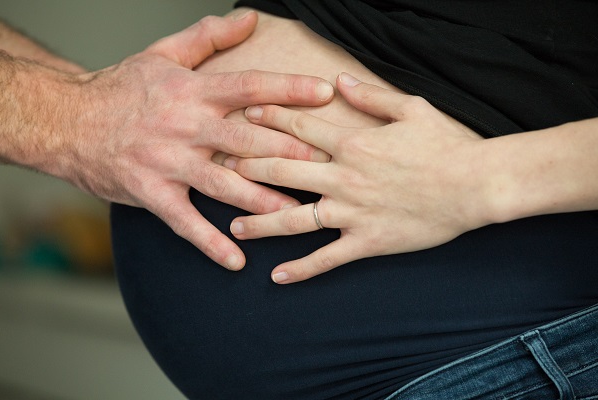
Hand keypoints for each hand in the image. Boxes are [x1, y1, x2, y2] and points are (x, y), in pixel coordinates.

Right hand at [63, 11, 333, 269]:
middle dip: (289, 151)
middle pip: (247, 139)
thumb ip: (208, 36)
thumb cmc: (121, 88)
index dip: (289, 89)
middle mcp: (186, 126)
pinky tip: (236, 260)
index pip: (250, 86)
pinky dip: (210, 243)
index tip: (326, 93)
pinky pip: (185, 222)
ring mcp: (169, 162)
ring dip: (262, 201)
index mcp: (194, 91)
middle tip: (326, 164)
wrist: (67, 120)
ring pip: (225, 183)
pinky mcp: (152, 193)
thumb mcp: (163, 53)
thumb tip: (249, 19)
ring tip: (297, 216)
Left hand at [225, 73, 487, 282]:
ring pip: (294, 218)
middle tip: (220, 168)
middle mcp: (343, 177)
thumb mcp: (411, 109)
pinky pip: (326, 259)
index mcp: (353, 143)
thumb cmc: (446, 145)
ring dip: (261, 222)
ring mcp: (351, 213)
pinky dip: (301, 270)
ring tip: (235, 226)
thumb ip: (370, 96)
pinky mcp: (365, 242)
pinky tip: (277, 277)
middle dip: (248, 167)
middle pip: (283, 170)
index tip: (243, 117)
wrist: (476, 185)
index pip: (299, 127)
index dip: (268, 120)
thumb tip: (338, 79)